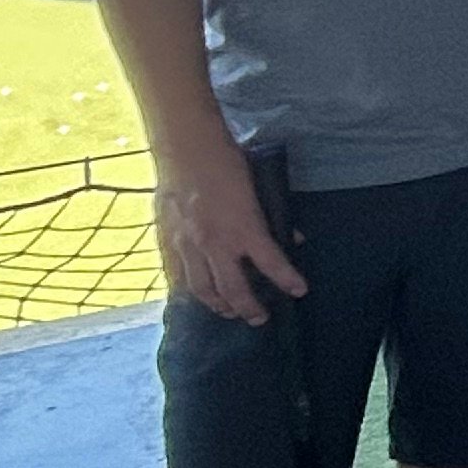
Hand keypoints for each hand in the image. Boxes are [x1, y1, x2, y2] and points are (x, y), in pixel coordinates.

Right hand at [155, 138, 309, 323]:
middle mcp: (215, 243)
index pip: (272, 263)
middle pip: (233, 290)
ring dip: (219, 306)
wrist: (186, 149)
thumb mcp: (260, 187)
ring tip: (229, 312)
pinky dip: (188, 291)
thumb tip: (293, 238)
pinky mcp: (167, 242)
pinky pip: (177, 276)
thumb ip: (275, 216)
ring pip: (203, 290)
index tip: (300, 291)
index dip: (287, 280)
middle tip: (260, 318)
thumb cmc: (227, 163)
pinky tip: (196, 297)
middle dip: (249, 308)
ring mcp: (188, 245)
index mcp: (244, 228)